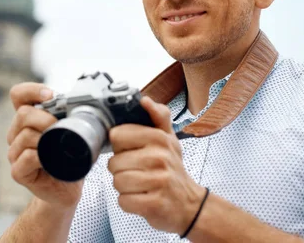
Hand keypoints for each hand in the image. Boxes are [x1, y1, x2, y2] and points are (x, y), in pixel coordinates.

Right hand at [7, 82, 83, 208]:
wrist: (66, 190)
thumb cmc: (68, 160)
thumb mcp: (71, 133)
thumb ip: (71, 117)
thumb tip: (87, 102)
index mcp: (28, 120)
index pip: (18, 95)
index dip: (32, 90)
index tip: (51, 95)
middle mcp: (17, 134)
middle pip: (23, 113)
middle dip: (46, 117)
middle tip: (61, 126)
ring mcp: (15, 153)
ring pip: (25, 135)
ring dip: (46, 138)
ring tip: (59, 145)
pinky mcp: (18, 172)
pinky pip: (27, 157)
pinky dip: (42, 156)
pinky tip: (51, 160)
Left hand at [107, 96, 206, 234]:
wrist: (189, 204)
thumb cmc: (172, 169)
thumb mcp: (168, 139)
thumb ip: (157, 117)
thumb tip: (145, 100)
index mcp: (159, 138)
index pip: (117, 136)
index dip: (121, 146)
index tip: (133, 150)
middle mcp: (160, 157)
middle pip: (114, 162)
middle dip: (122, 169)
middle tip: (138, 171)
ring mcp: (158, 181)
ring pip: (117, 182)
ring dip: (125, 186)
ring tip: (140, 184)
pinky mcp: (154, 204)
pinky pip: (124, 201)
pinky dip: (129, 202)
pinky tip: (142, 197)